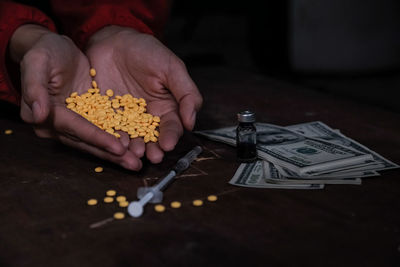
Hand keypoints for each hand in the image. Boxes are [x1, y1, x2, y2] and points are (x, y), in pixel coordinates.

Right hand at [9, 25, 141, 169]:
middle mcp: (57, 125)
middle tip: (134, 165)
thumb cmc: (44, 52)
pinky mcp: (85, 118)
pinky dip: (117, 139)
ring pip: (95, 142)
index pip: (75, 129)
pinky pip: (102, 131)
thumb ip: (35, 88)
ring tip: (137, 162)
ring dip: (116, 153)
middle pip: (86, 142)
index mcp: (42, 115)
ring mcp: (72, 124)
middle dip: (111, 154)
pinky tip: (134, 147)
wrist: (54, 48)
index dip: (97, 139)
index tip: (118, 148)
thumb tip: (38, 115)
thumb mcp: (37, 63)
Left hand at [85, 26, 202, 162]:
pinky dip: (112, 138)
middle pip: (152, 138)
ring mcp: (126, 117)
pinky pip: (109, 129)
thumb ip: (186, 93)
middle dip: (153, 149)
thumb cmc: (147, 51)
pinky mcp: (106, 115)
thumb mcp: (172, 68)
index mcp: (166, 107)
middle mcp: (147, 116)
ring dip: (133, 148)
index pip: (171, 127)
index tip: (167, 144)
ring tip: (132, 154)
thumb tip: (191, 122)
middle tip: (152, 157)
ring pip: (131, 137)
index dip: (171, 136)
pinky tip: (113, 144)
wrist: (114, 41)